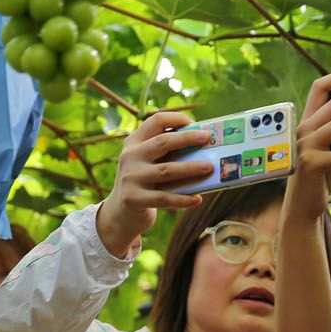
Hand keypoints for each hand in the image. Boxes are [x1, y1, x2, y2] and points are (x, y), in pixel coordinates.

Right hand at [95, 111, 212, 255]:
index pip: (156, 121)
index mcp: (134, 142)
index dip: (176, 119)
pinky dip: (183, 199)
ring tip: (210, 167)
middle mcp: (130, 156)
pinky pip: (163, 198)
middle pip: (162, 142)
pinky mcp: (133, 198)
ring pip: (166, 170)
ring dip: (190, 168)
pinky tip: (198, 199)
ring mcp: (130, 177)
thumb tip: (203, 148)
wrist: (120, 213)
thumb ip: (167, 154)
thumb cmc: (145, 183)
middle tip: (207, 138)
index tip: (195, 123)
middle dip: (187, 138)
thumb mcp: (148, 163)